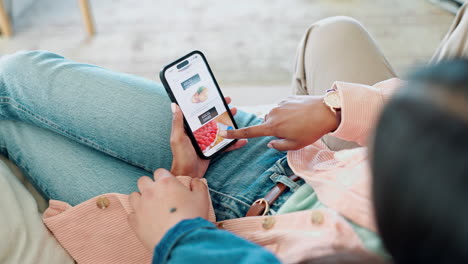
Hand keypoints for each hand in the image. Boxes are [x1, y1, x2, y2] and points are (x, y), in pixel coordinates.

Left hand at [128, 168, 209, 250]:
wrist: (181, 241)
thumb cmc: (192, 217)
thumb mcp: (202, 199)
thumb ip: (198, 186)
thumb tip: (194, 181)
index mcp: (166, 182)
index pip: (160, 172)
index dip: (164, 178)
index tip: (168, 186)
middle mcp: (150, 191)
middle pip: (143, 181)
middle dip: (149, 185)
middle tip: (158, 195)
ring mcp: (140, 206)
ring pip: (133, 196)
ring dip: (140, 199)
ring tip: (150, 208)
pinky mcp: (134, 221)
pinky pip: (131, 214)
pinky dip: (137, 216)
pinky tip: (146, 221)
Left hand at [170, 97, 247, 177]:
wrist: (188, 174)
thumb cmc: (180, 157)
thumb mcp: (178, 138)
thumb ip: (177, 122)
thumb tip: (175, 105)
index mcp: (189, 127)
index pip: (199, 111)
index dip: (207, 102)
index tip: (215, 95)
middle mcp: (198, 132)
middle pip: (211, 117)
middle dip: (220, 109)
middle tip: (229, 102)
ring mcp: (206, 140)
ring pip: (220, 128)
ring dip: (228, 121)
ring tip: (235, 113)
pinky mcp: (213, 149)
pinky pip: (225, 144)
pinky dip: (233, 142)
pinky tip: (241, 140)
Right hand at [219, 95, 338, 150]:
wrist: (327, 111)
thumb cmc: (311, 131)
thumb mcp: (295, 145)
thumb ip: (279, 146)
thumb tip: (270, 143)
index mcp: (272, 127)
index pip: (250, 132)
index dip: (235, 134)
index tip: (223, 133)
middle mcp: (272, 114)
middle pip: (265, 123)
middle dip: (273, 129)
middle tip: (291, 132)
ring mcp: (279, 104)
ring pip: (274, 115)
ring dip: (281, 120)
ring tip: (299, 123)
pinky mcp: (286, 98)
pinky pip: (282, 107)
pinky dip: (288, 112)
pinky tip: (301, 115)